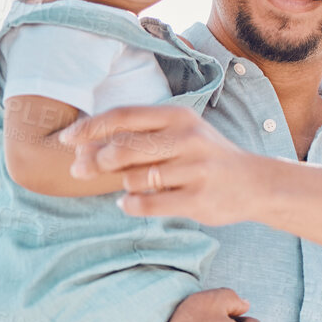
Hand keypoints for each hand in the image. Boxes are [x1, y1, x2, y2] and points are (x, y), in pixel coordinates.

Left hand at [62, 105, 273, 226]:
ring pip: (134, 179)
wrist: (254, 184)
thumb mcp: (178, 136)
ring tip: (132, 185)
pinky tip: (128, 203)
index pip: (123, 117)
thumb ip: (136, 140)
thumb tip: (82, 150)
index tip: (66, 140)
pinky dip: (130, 205)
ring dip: (123, 185)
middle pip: (123, 148)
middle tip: (80, 170)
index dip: (90, 128)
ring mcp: (194, 169)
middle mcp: (187, 138)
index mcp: (178, 116)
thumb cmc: (205, 158)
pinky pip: (147, 204)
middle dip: (95, 160)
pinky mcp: (198, 199)